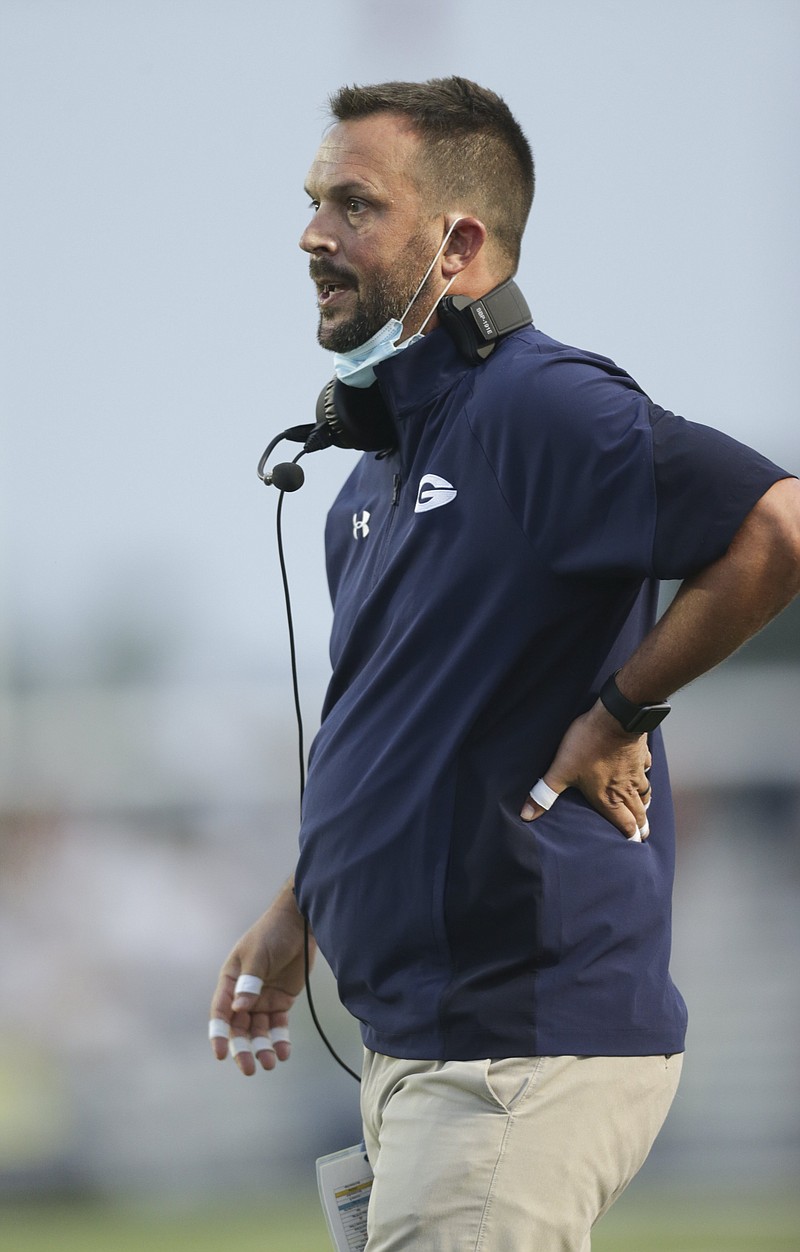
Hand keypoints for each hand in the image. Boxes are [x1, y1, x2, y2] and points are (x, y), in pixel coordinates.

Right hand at [209, 881, 310, 1075]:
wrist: (300, 923)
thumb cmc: (272, 933)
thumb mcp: (258, 955)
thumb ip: (250, 982)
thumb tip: (240, 1009)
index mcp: (230, 981)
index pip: (221, 1012)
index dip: (219, 1034)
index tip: (219, 1053)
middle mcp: (243, 994)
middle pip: (239, 1028)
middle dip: (243, 1049)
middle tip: (249, 1069)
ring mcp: (262, 999)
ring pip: (259, 1031)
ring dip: (263, 1048)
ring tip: (271, 1063)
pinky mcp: (281, 1001)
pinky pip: (278, 1025)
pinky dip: (280, 1039)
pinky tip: (284, 1052)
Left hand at [520, 700, 652, 838]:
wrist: (614, 718)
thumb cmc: (587, 745)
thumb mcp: (561, 770)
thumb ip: (544, 793)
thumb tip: (527, 815)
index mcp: (608, 798)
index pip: (623, 825)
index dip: (630, 837)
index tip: (634, 845)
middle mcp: (626, 789)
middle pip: (638, 813)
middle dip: (641, 826)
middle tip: (643, 835)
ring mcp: (636, 771)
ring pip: (645, 793)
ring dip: (645, 803)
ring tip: (644, 808)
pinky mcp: (640, 754)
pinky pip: (646, 768)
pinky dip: (645, 773)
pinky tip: (644, 771)